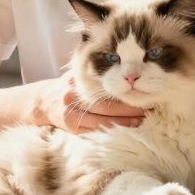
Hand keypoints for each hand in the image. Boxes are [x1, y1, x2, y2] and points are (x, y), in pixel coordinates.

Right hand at [31, 76, 145, 133]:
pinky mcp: (71, 129)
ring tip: (142, 121)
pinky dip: (112, 132)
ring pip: (102, 123)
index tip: (142, 95)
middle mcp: (72, 98)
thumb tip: (123, 61)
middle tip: (149, 110)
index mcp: (76, 82)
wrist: (45, 101)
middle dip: (129, 110)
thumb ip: (96, 67)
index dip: (125, 94)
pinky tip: (125, 130)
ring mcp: (71, 116)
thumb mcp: (79, 71)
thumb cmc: (70, 84)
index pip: (105, 89)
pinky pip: (95, 132)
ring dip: (124, 124)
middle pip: (106, 107)